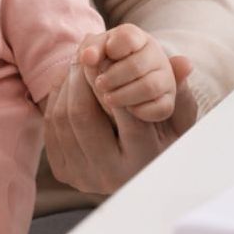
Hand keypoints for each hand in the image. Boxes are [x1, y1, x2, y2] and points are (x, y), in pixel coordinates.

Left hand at [44, 47, 196, 193]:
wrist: (135, 176)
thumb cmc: (161, 142)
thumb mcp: (177, 122)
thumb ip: (180, 93)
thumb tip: (182, 62)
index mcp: (143, 161)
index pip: (127, 115)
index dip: (114, 82)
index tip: (107, 60)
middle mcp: (112, 175)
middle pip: (82, 115)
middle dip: (80, 80)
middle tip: (82, 56)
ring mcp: (83, 176)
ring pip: (62, 119)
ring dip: (65, 87)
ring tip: (74, 66)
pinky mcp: (64, 172)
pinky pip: (51, 128)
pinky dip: (56, 101)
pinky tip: (65, 84)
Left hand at [79, 24, 175, 121]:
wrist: (118, 84)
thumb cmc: (103, 62)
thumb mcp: (94, 52)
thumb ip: (90, 50)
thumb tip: (87, 57)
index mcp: (137, 38)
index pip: (127, 37)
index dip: (111, 49)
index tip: (99, 59)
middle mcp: (156, 56)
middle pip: (136, 66)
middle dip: (113, 77)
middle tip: (99, 84)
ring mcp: (166, 79)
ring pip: (150, 87)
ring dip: (124, 95)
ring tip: (108, 98)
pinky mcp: (168, 101)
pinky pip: (161, 108)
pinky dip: (141, 110)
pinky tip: (127, 108)